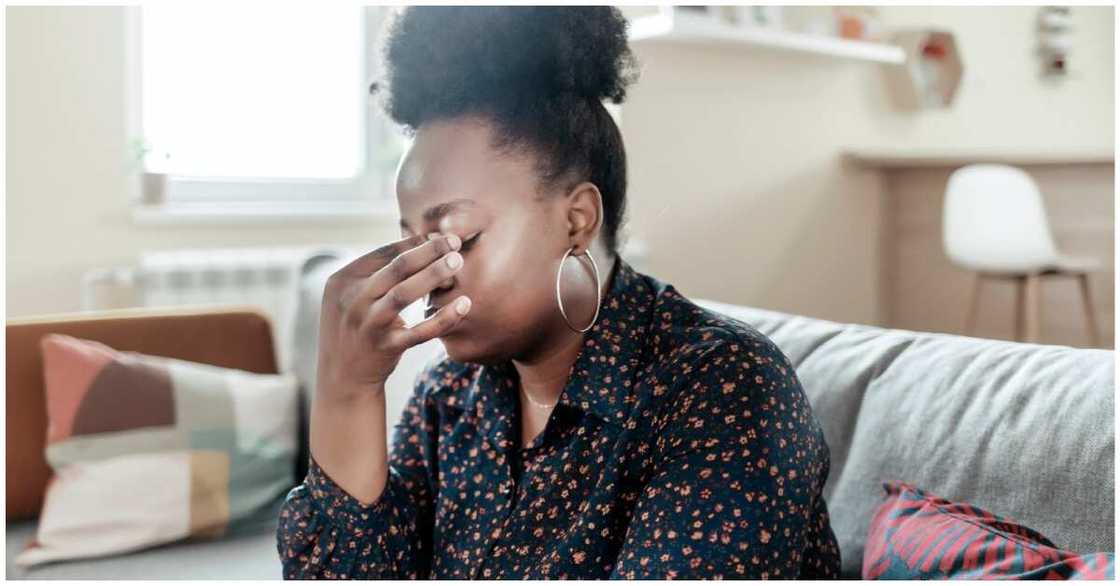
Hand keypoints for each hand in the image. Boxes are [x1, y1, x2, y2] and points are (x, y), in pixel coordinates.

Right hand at [316, 232, 470, 403]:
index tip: (440, 237)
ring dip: (433, 275)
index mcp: (342, 281)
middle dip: (427, 251)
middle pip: (395, 268)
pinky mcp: (385, 348)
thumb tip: (420, 242)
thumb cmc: (358, 327)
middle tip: (454, 241)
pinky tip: (464, 305)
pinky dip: (444, 317)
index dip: (414, 243)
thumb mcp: (354, 297)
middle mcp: (351, 300)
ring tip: (457, 261)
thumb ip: (379, 272)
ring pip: (404, 294)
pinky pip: (420, 331)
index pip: (383, 253)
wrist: (342, 378)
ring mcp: (368, 325)